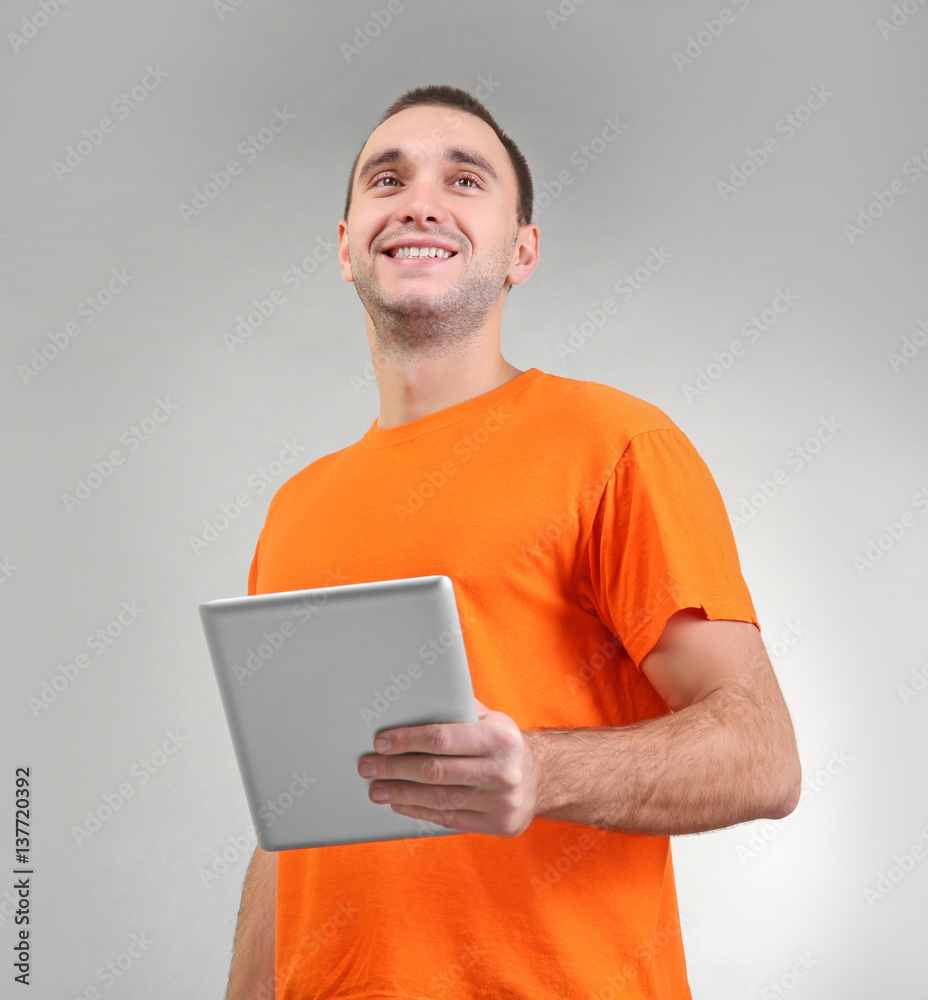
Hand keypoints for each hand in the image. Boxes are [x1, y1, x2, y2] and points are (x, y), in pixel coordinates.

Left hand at [356, 699, 541, 837]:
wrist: (542, 778)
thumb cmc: (503, 743)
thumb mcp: (491, 718)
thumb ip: (458, 709)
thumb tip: (413, 699)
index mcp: (499, 737)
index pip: (441, 737)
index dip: (406, 740)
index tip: (380, 742)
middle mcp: (502, 770)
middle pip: (434, 771)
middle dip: (394, 768)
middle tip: (367, 766)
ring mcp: (501, 801)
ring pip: (438, 798)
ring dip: (400, 793)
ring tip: (376, 788)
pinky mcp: (497, 825)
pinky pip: (448, 819)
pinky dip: (419, 811)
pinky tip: (400, 803)